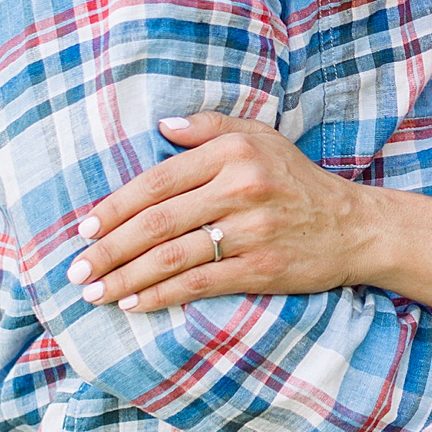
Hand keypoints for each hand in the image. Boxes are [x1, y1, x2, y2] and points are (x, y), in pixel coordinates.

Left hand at [67, 112, 374, 309]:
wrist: (355, 226)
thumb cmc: (297, 180)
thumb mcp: (260, 137)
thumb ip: (209, 127)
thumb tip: (160, 127)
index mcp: (233, 153)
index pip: (157, 180)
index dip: (116, 206)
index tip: (85, 227)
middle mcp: (240, 189)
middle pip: (157, 222)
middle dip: (109, 249)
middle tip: (77, 269)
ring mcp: (252, 231)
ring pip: (172, 257)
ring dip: (125, 278)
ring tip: (93, 293)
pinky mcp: (261, 268)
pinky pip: (199, 283)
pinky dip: (161, 296)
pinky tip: (134, 304)